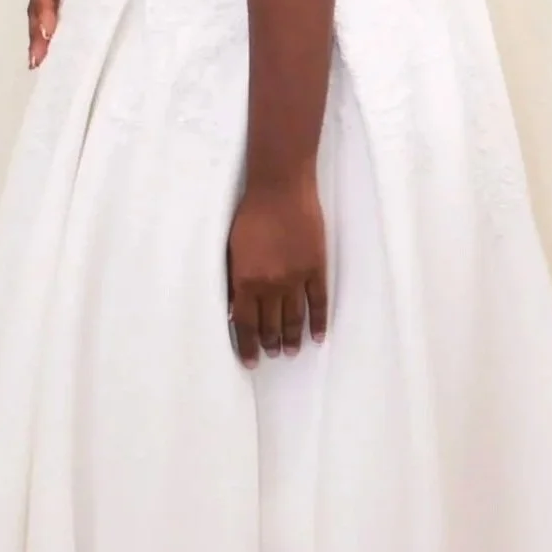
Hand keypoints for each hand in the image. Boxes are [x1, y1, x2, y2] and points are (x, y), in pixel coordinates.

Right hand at [27, 0, 78, 66]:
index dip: (44, 8)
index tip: (48, 31)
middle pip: (45, 2)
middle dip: (39, 31)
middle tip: (39, 60)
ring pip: (60, 6)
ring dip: (51, 34)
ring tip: (46, 63)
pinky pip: (82, 3)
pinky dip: (75, 24)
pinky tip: (75, 46)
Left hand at [228, 170, 328, 363]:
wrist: (280, 189)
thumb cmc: (250, 215)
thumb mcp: (232, 249)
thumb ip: (234, 281)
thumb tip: (235, 310)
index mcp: (246, 281)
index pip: (246, 324)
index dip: (248, 346)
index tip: (251, 362)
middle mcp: (271, 285)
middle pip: (271, 324)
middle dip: (271, 344)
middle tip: (273, 355)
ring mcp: (296, 278)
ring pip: (295, 318)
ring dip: (292, 338)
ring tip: (292, 351)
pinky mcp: (316, 268)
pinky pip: (319, 302)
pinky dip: (319, 322)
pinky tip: (319, 336)